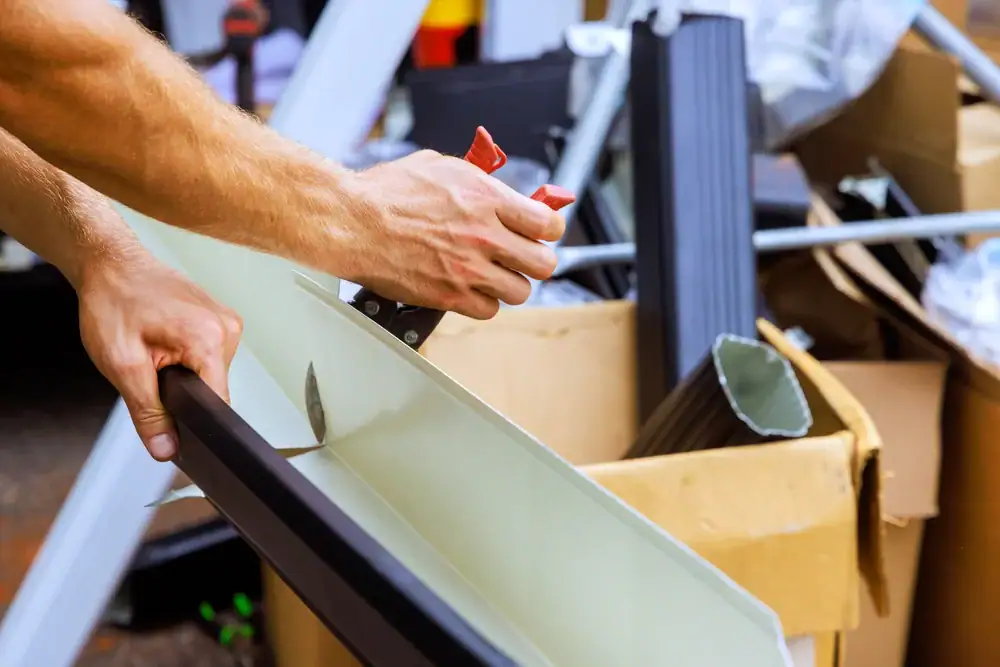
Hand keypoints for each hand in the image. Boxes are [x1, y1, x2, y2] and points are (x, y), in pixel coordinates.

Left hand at [77, 251, 242, 459]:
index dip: (194, 422)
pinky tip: (164, 341)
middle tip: (148, 368)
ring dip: (183, 374)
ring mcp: (226, 322)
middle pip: (214, 389)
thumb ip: (148, 412)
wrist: (111, 264)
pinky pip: (209, 355)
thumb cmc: (113, 301)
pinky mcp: (219, 319)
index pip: (218, 403)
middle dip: (181, 391)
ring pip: (210, 374)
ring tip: (154, 349)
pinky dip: (186, 358)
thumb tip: (166, 448)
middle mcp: (227, 329)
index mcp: (209, 339)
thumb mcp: (122, 365)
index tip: (171, 422)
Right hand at [346, 150, 565, 318]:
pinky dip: (483, 302)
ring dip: (509, 283)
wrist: (353, 222)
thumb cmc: (387, 192)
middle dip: (535, 259)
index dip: (548, 228)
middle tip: (521, 256)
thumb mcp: (441, 167)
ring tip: (492, 274)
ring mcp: (469, 270)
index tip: (542, 230)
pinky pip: (489, 310)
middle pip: (544, 263)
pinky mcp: (450, 296)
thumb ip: (479, 182)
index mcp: (487, 198)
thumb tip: (501, 192)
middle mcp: (485, 236)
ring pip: (520, 291)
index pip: (548, 224)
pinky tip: (469, 288)